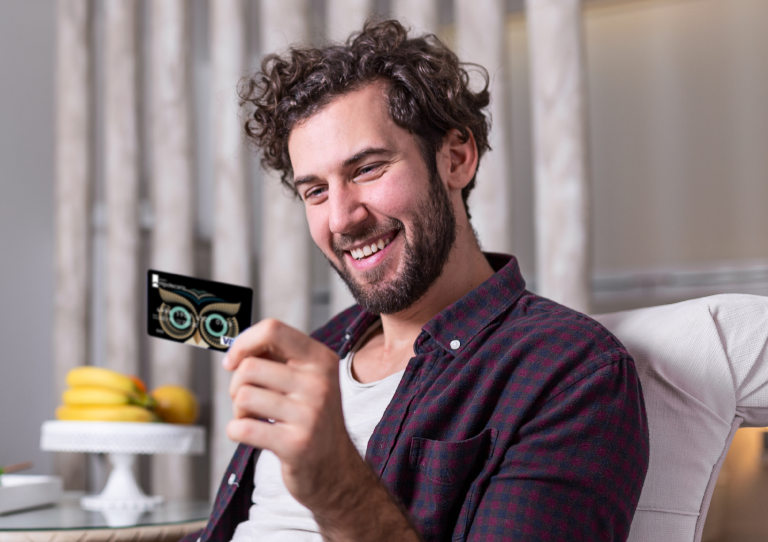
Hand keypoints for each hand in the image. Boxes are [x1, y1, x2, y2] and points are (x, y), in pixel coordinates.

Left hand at [223, 319, 359, 509]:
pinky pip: (241, 427)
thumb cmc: (310, 417)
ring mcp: (310, 414)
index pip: (273, 329)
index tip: (232, 360)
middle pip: (249, 366)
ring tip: (257, 418)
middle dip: (237, 384)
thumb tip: (237, 349)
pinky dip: (237, 431)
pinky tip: (255, 435)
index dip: (243, 342)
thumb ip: (278, 358)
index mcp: (321, 360)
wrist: (334, 467)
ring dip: (239, 410)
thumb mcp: (307, 380)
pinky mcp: (296, 445)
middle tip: (250, 400)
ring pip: (243, 396)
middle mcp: (320, 383)